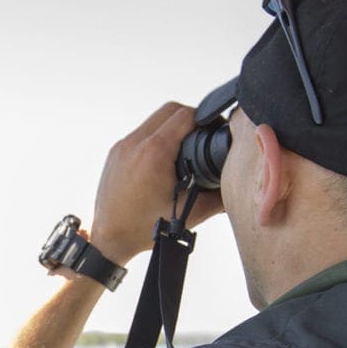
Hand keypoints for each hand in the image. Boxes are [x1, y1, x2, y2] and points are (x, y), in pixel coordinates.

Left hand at [87, 103, 224, 262]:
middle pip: (171, 109)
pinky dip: (156, 136)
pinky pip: (141, 132)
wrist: (109, 237)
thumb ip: (219, 199)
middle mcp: (135, 143)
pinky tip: (165, 156)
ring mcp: (123, 145)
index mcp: (154, 153)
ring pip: (155, 119)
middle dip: (191, 117)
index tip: (215, 130)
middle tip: (203, 135)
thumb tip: (237, 185)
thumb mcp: (189, 214)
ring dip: (172, 126)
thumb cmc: (145, 228)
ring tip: (185, 146)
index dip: (207, 118)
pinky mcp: (116, 151)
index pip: (186, 115)